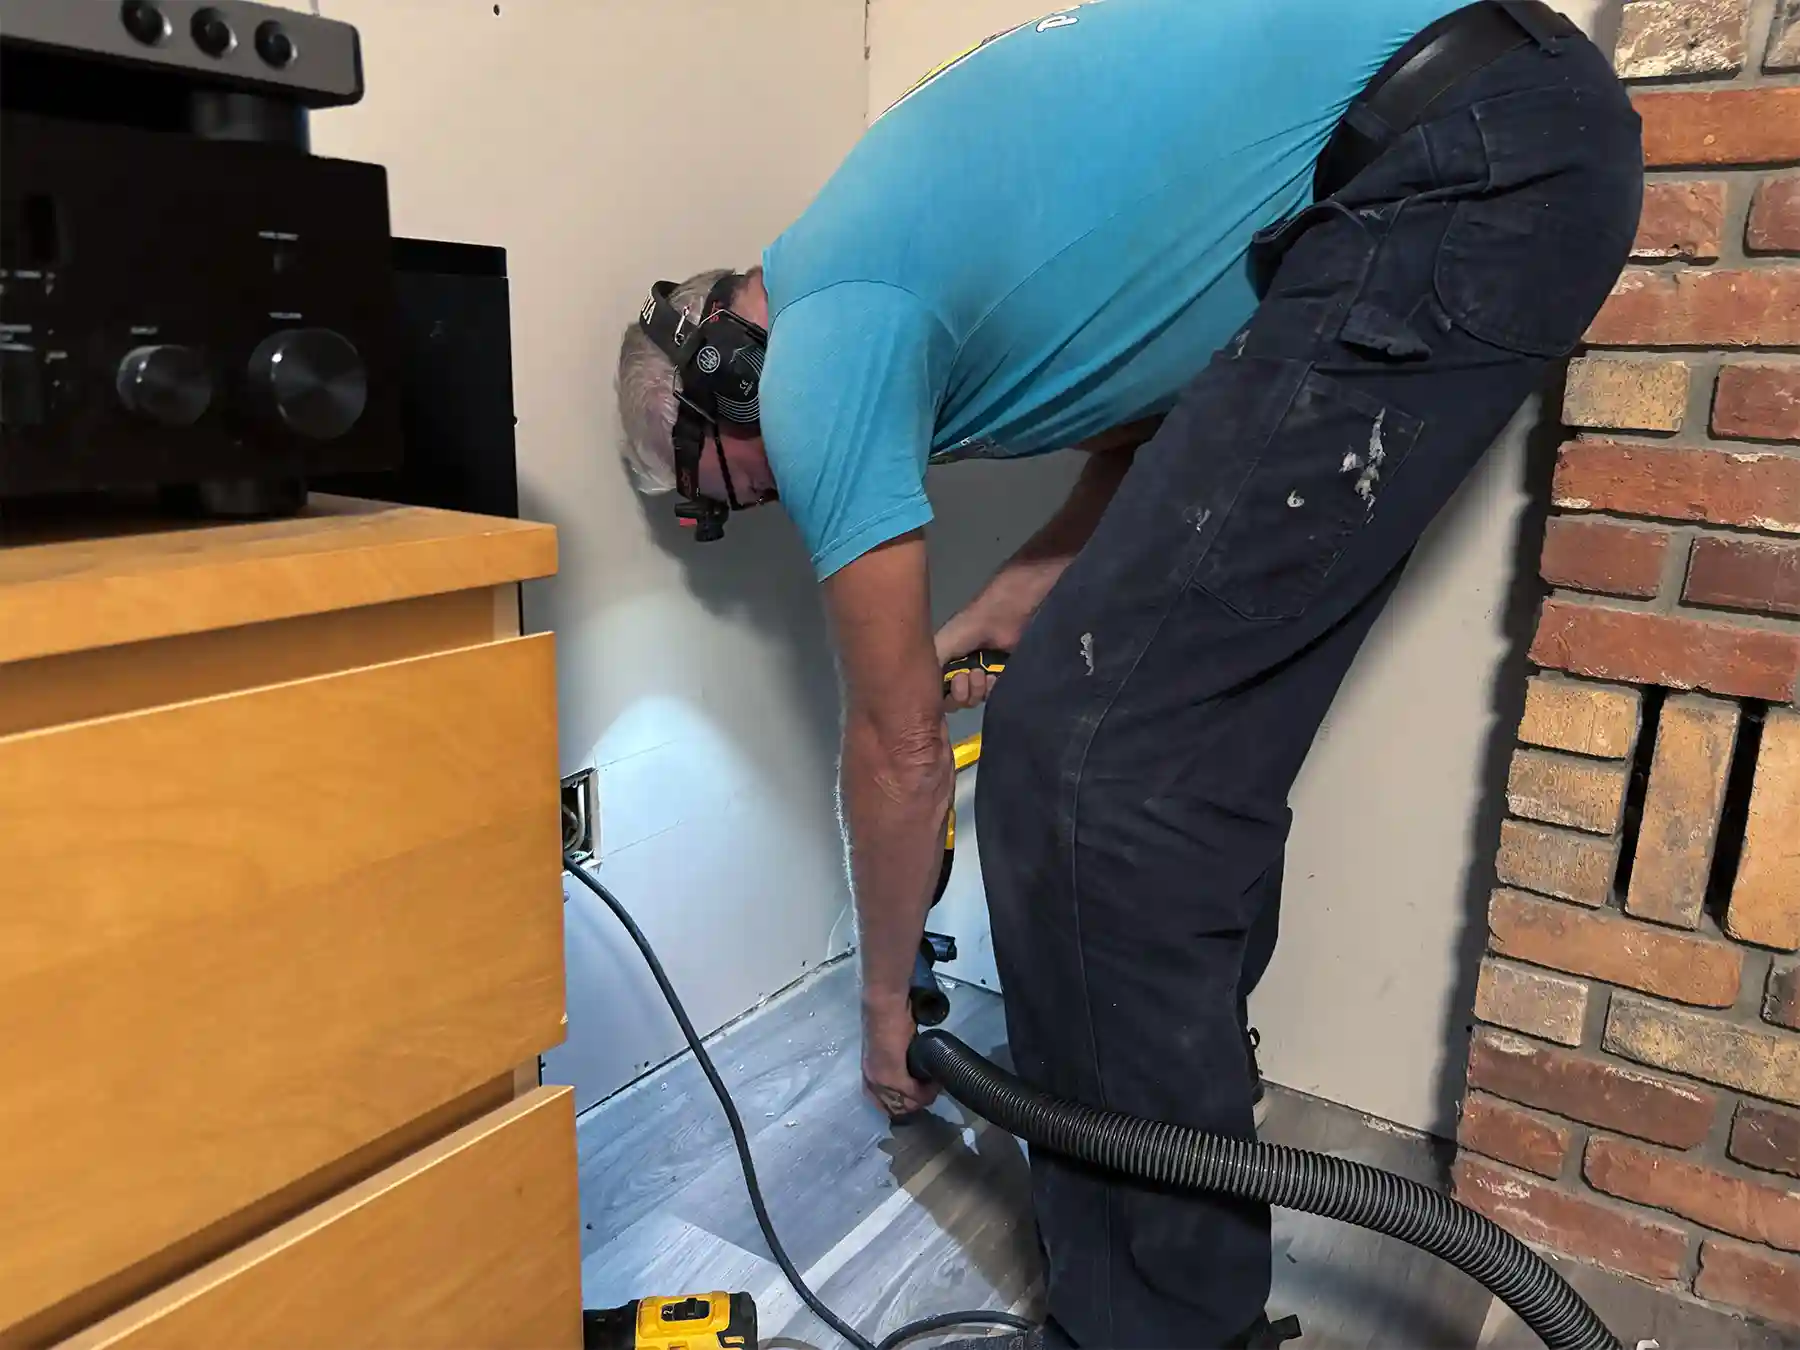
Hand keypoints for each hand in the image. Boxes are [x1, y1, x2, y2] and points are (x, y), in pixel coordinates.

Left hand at [862, 999, 937, 1117]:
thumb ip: (898, 1061)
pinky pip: (913, 1093)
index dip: (904, 1103)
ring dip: (924, 1098)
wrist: (885, 1003)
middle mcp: (871, 1081)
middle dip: (916, 1103)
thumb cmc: (889, 1017)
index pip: (884, 1103)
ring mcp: (880, 1080)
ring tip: (935, 1085)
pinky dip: (928, 1091)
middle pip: (896, 1108)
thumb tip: (912, 1070)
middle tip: (931, 1090)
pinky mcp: (892, 1075)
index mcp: (870, 1074)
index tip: (920, 1094)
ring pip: (906, 1104)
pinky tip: (936, 1081)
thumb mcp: (892, 1046)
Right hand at [935, 564, 1059, 709]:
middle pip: (955, 703)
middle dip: (961, 693)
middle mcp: (960, 674)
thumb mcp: (942, 645)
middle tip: (970, 674)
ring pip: (974, 701)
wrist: (1005, 616)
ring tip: (982, 673)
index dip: (943, 697)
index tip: (954, 681)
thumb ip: (930, 669)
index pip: (936, 696)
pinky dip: (992, 691)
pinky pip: (993, 699)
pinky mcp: (1002, 680)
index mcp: (943, 665)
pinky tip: (995, 677)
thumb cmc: (971, 626)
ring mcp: (981, 678)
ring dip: (977, 691)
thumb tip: (922, 695)